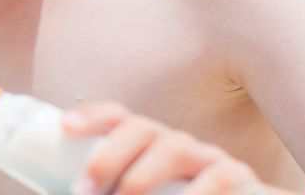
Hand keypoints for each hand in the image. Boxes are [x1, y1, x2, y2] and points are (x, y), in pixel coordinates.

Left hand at [65, 102, 265, 194]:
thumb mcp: (139, 193)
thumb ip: (110, 194)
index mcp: (150, 146)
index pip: (120, 118)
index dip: (92, 116)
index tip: (64, 127)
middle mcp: (179, 144)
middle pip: (142, 130)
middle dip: (108, 157)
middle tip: (83, 192)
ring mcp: (211, 159)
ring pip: (174, 148)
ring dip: (142, 177)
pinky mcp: (240, 179)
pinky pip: (218, 179)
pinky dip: (194, 194)